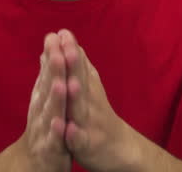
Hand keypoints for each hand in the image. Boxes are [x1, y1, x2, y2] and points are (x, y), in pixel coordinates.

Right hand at [18, 32, 71, 171]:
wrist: (33, 164)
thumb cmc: (44, 128)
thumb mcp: (45, 100)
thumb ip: (46, 76)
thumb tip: (47, 50)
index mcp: (44, 98)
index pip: (48, 73)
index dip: (52, 55)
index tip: (56, 34)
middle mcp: (42, 110)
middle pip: (48, 87)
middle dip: (53, 69)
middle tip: (57, 50)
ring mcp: (45, 130)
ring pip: (51, 112)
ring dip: (55, 98)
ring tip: (61, 83)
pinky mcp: (50, 150)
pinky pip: (55, 141)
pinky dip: (57, 132)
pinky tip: (60, 124)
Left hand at [58, 29, 133, 171]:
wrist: (118, 150)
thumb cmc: (98, 116)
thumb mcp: (89, 88)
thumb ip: (78, 66)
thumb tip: (69, 41)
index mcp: (87, 88)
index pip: (78, 66)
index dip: (71, 50)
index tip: (62, 32)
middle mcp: (90, 102)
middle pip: (81, 80)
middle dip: (73, 64)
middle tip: (66, 46)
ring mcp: (89, 123)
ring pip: (81, 108)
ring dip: (76, 95)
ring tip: (69, 83)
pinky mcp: (87, 145)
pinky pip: (79, 139)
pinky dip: (73, 134)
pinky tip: (68, 129)